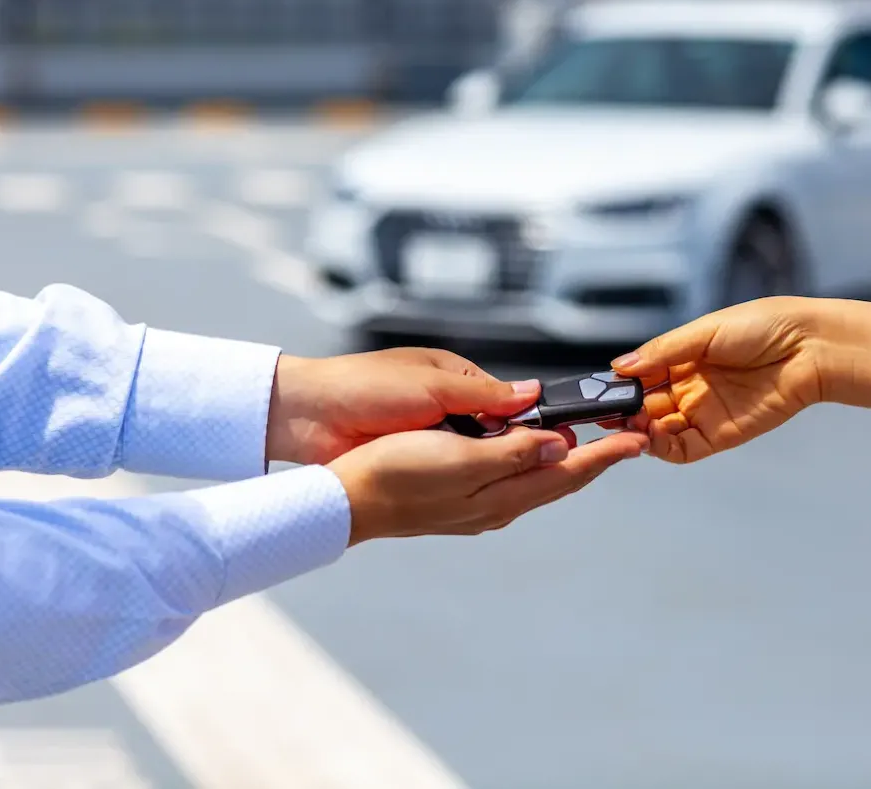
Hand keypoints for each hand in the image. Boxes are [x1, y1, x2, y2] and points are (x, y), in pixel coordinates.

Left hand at [267, 348, 549, 465]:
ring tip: (513, 481)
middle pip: (499, 435)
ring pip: (476, 457)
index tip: (562, 441)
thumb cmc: (366, 387)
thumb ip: (484, 395)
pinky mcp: (412, 460)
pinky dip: (462, 477)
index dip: (535, 424)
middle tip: (548, 466)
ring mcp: (431, 437)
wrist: (308, 414)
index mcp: (458, 380)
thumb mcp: (432, 387)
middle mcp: (450, 407)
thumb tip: (534, 395)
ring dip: (489, 465)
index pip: (511, 405)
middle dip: (519, 449)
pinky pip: (449, 471)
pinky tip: (475, 490)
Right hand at [329, 426, 647, 544]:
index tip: (637, 440)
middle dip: (593, 459)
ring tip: (588, 442)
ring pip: (536, 481)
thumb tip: (558, 449)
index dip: (605, 455)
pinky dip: (532, 463)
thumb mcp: (460, 458)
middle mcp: (496, 506)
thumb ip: (511, 453)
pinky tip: (528, 452)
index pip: (568, 472)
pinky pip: (511, 480)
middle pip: (558, 480)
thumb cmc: (397, 473)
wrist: (348, 500)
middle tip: (623, 438)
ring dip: (564, 461)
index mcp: (502, 495)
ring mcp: (476, 506)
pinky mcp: (456, 498)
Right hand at [608, 296, 827, 462]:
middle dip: (624, 411)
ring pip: (658, 430)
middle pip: (645, 406)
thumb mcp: (705, 331)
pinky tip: (651, 436)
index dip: (620, 385)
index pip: (640, 376)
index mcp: (682, 358)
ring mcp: (703, 412)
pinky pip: (683, 449)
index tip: (600, 390)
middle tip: (606, 413)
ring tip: (629, 424)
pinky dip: (662, 448)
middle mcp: (689, 387)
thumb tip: (620, 366)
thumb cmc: (764, 326)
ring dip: (639, 430)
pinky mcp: (720, 435)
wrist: (811, 347)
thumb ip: (662, 351)